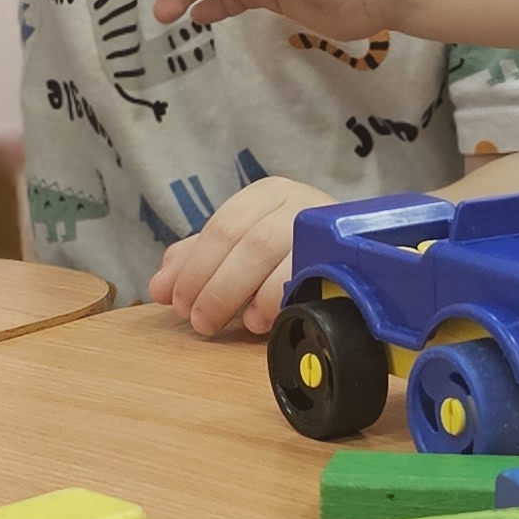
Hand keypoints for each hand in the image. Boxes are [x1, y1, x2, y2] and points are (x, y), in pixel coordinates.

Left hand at [149, 174, 328, 339]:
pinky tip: (262, 320)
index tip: (178, 302)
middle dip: (215, 287)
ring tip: (232, 323)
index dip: (195, 268)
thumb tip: (159, 287)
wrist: (360, 252)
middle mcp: (298, 202)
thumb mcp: (242, 248)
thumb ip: (198, 261)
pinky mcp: (344, 257)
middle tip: (200, 321)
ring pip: (272, 255)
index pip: (222, 226)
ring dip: (241, 294)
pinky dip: (276, 301)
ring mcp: (324, 228)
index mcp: (267, 194)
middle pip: (246, 242)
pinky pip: (305, 278)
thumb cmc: (291, 250)